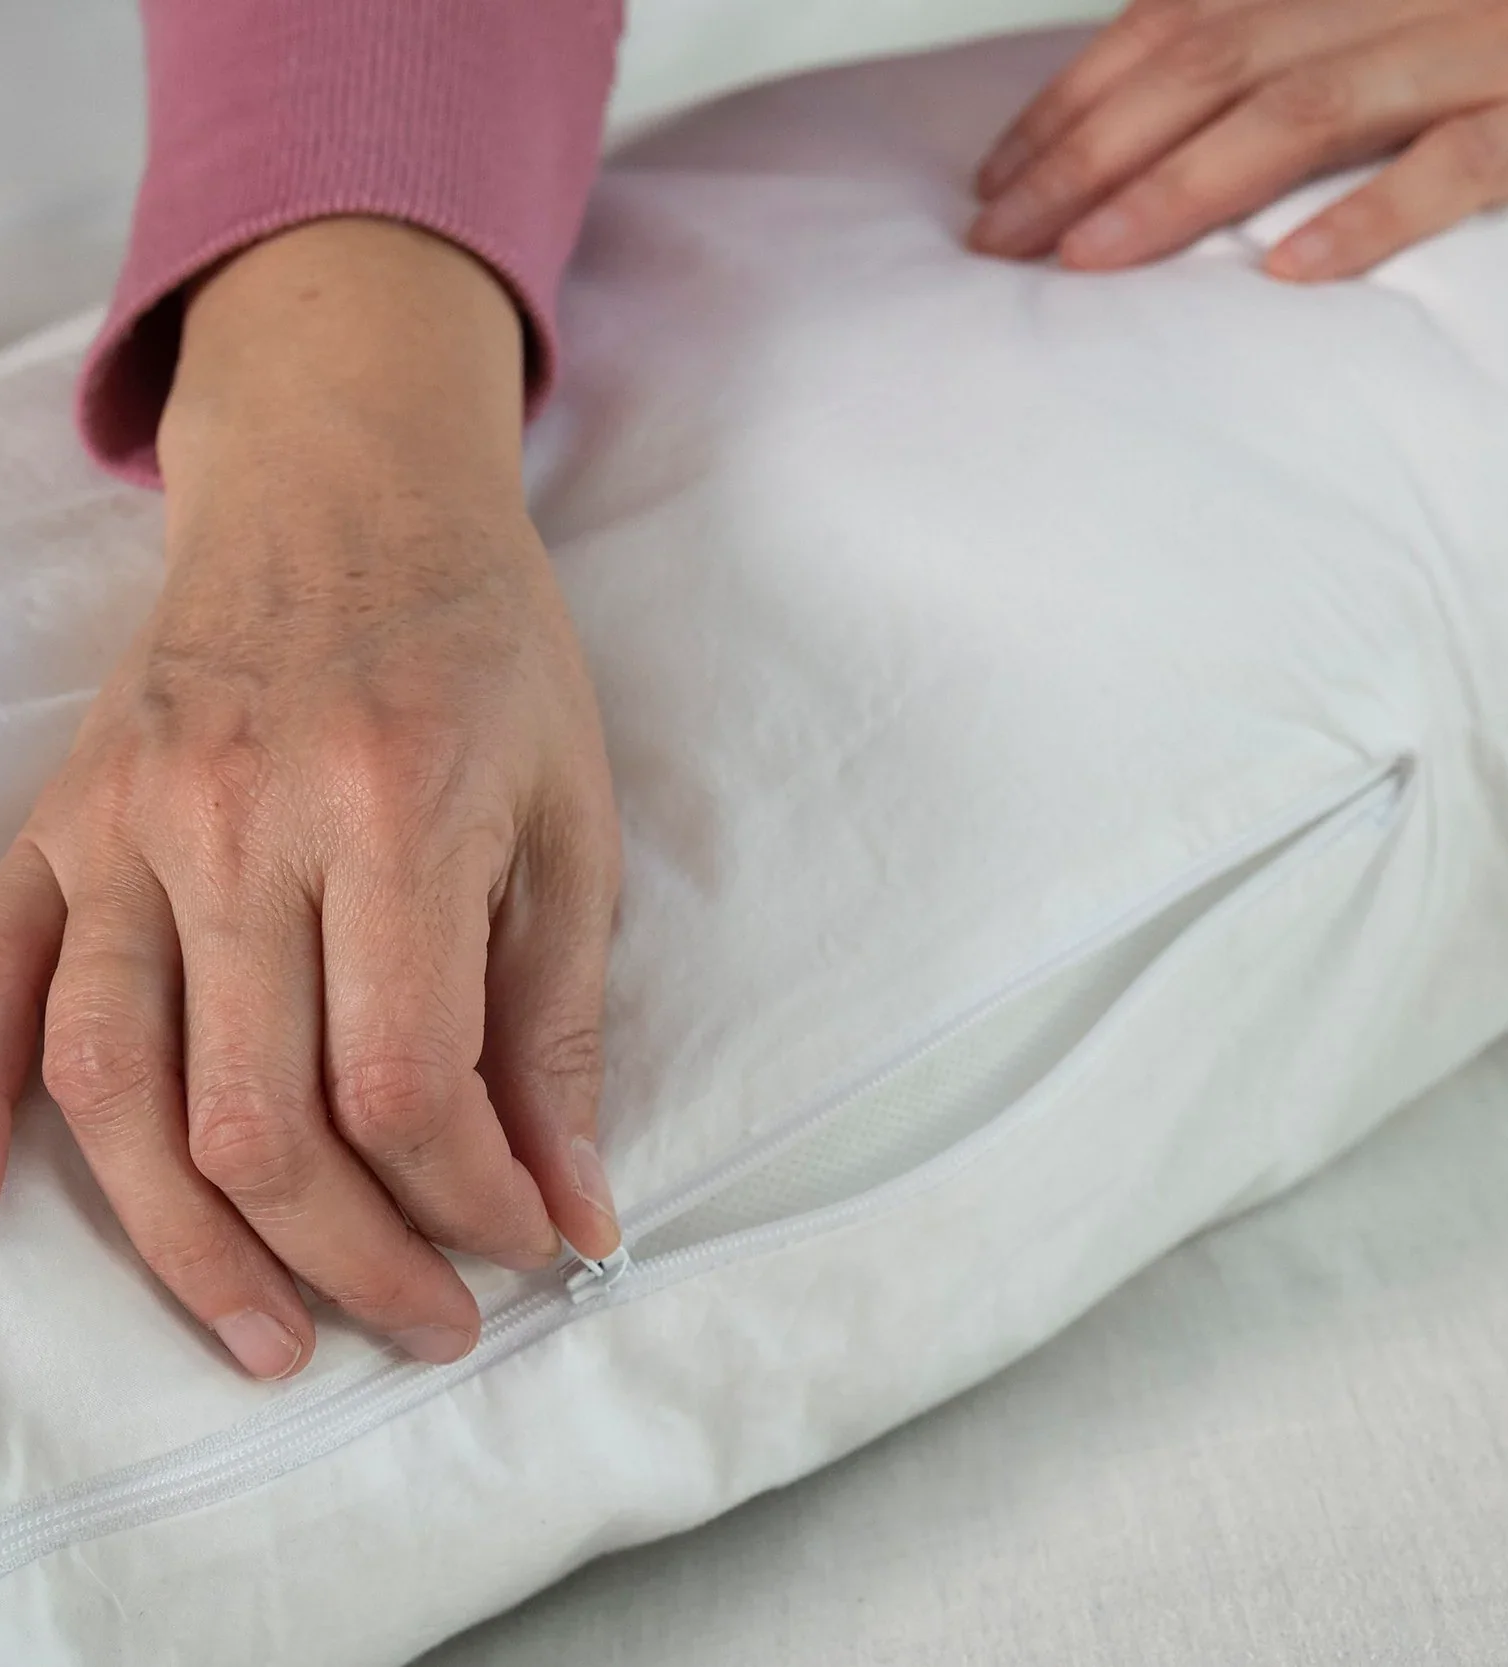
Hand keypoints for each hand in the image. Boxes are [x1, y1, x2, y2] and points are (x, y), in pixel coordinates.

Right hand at [0, 219, 623, 1378]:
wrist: (352, 493)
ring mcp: (129, 824)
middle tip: (429, 1323)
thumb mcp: (568, 820)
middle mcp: (240, 823)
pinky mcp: (60, 818)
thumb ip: (559, 1022)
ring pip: (120, 1095)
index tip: (528, 1246)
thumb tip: (573, 1207)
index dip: (474, 1204)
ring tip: (269, 1339)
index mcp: (395, 812)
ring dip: (194, 1251)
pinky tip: (24, 1208)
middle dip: (357, 1263)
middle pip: (263, 1123)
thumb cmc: (487, 654)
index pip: (408, 1083)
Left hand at [968, 0, 1507, 278]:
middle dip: (1090, 152)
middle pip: (1216, 59)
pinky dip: (1376, 215)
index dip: (1076, 98)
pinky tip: (1290, 275)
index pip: (1180, 19)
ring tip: (1089, 261)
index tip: (995, 182)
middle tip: (1000, 240)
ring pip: (1312, 105)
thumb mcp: (1404, 12)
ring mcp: (1502, 37)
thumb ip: (1294, 40)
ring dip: (1184, 187)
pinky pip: (1468, 160)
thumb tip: (1164, 118)